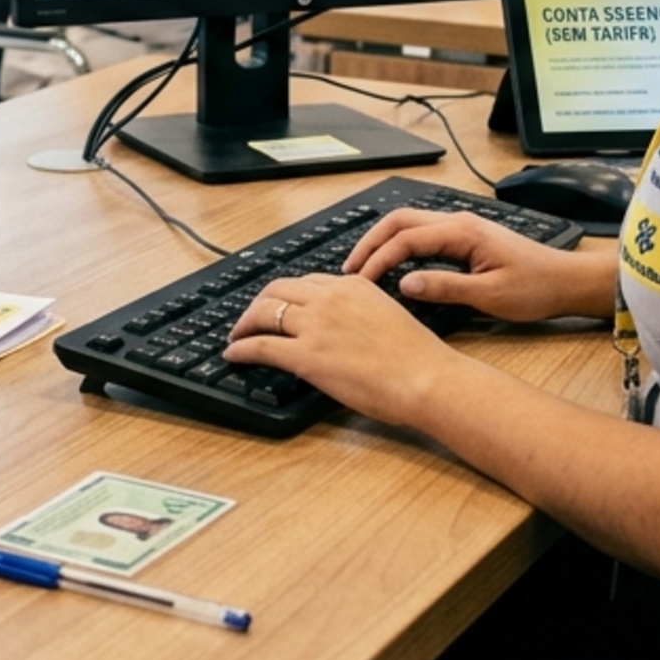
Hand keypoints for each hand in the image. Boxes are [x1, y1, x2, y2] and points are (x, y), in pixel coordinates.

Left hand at [222, 273, 451, 425]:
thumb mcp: (387, 315)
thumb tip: (341, 328)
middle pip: (277, 290)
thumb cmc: (417, 358)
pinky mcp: (306, 355)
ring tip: (238, 335)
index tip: (280, 304)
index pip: (306, 282)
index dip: (287, 294)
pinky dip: (241, 348)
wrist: (426, 377)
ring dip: (245, 323)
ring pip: (263, 312)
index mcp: (352, 285)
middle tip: (251, 318)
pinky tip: (234, 354)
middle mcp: (329, 298)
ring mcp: (315, 325)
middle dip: (259, 303)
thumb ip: (359, 313)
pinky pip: (261, 346)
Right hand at [339, 209, 613, 324]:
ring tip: (364, 267)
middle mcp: (458, 222)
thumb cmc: (535, 288)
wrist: (567, 281)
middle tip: (350, 269)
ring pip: (410, 225)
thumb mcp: (490, 296)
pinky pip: (423, 234)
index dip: (378, 259)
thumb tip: (404, 284)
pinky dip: (400, 246)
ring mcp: (462, 227)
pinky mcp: (466, 238)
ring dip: (384, 242)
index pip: (406, 239)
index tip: (360, 281)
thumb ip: (445, 288)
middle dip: (371, 242)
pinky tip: (393, 265)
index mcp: (462, 232)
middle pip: (400, 220)